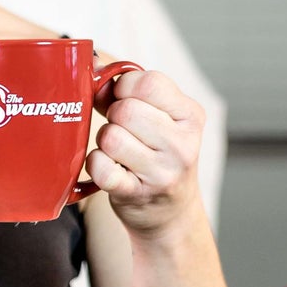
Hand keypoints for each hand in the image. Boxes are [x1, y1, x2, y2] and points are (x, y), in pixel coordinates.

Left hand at [83, 64, 205, 236]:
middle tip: (122, 130)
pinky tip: (107, 167)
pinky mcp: (136, 194)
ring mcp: (161, 172)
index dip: (125, 87)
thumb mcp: (161, 119)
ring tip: (117, 151)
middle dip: (113, 116)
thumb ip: (129, 93)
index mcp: (191, 116)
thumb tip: (95, 74)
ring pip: (111, 137)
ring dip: (105, 141)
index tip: (124, 99)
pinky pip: (100, 167)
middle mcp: (181, 144)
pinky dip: (96, 164)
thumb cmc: (160, 157)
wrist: (172, 213)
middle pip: (126, 110)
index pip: (149, 82)